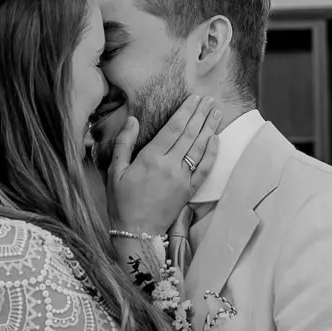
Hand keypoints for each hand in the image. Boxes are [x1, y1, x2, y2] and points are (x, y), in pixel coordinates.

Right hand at [106, 96, 221, 236]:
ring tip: (216, 112)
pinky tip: (216, 139)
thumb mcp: (115, 170)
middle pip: (190, 134)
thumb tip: (132, 119)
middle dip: (201, 114)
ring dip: (209, 128)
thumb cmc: (121, 201)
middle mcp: (170, 166)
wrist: (136, 232)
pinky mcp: (189, 190)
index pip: (173, 128)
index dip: (186, 111)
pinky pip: (204, 169)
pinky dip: (212, 154)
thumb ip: (124, 143)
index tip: (194, 98)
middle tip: (209, 99)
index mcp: (151, 158)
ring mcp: (182, 178)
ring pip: (200, 148)